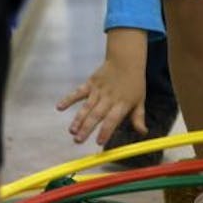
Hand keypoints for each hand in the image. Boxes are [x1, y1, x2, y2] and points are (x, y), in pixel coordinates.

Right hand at [57, 29, 147, 145]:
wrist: (126, 60)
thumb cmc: (134, 83)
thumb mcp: (140, 100)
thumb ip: (138, 117)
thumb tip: (143, 133)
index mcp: (122, 104)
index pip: (113, 120)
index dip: (106, 131)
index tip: (99, 142)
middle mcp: (109, 98)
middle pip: (97, 115)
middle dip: (87, 128)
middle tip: (78, 140)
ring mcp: (98, 91)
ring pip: (87, 107)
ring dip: (78, 119)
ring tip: (71, 130)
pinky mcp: (90, 84)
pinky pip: (78, 92)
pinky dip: (68, 99)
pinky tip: (59, 107)